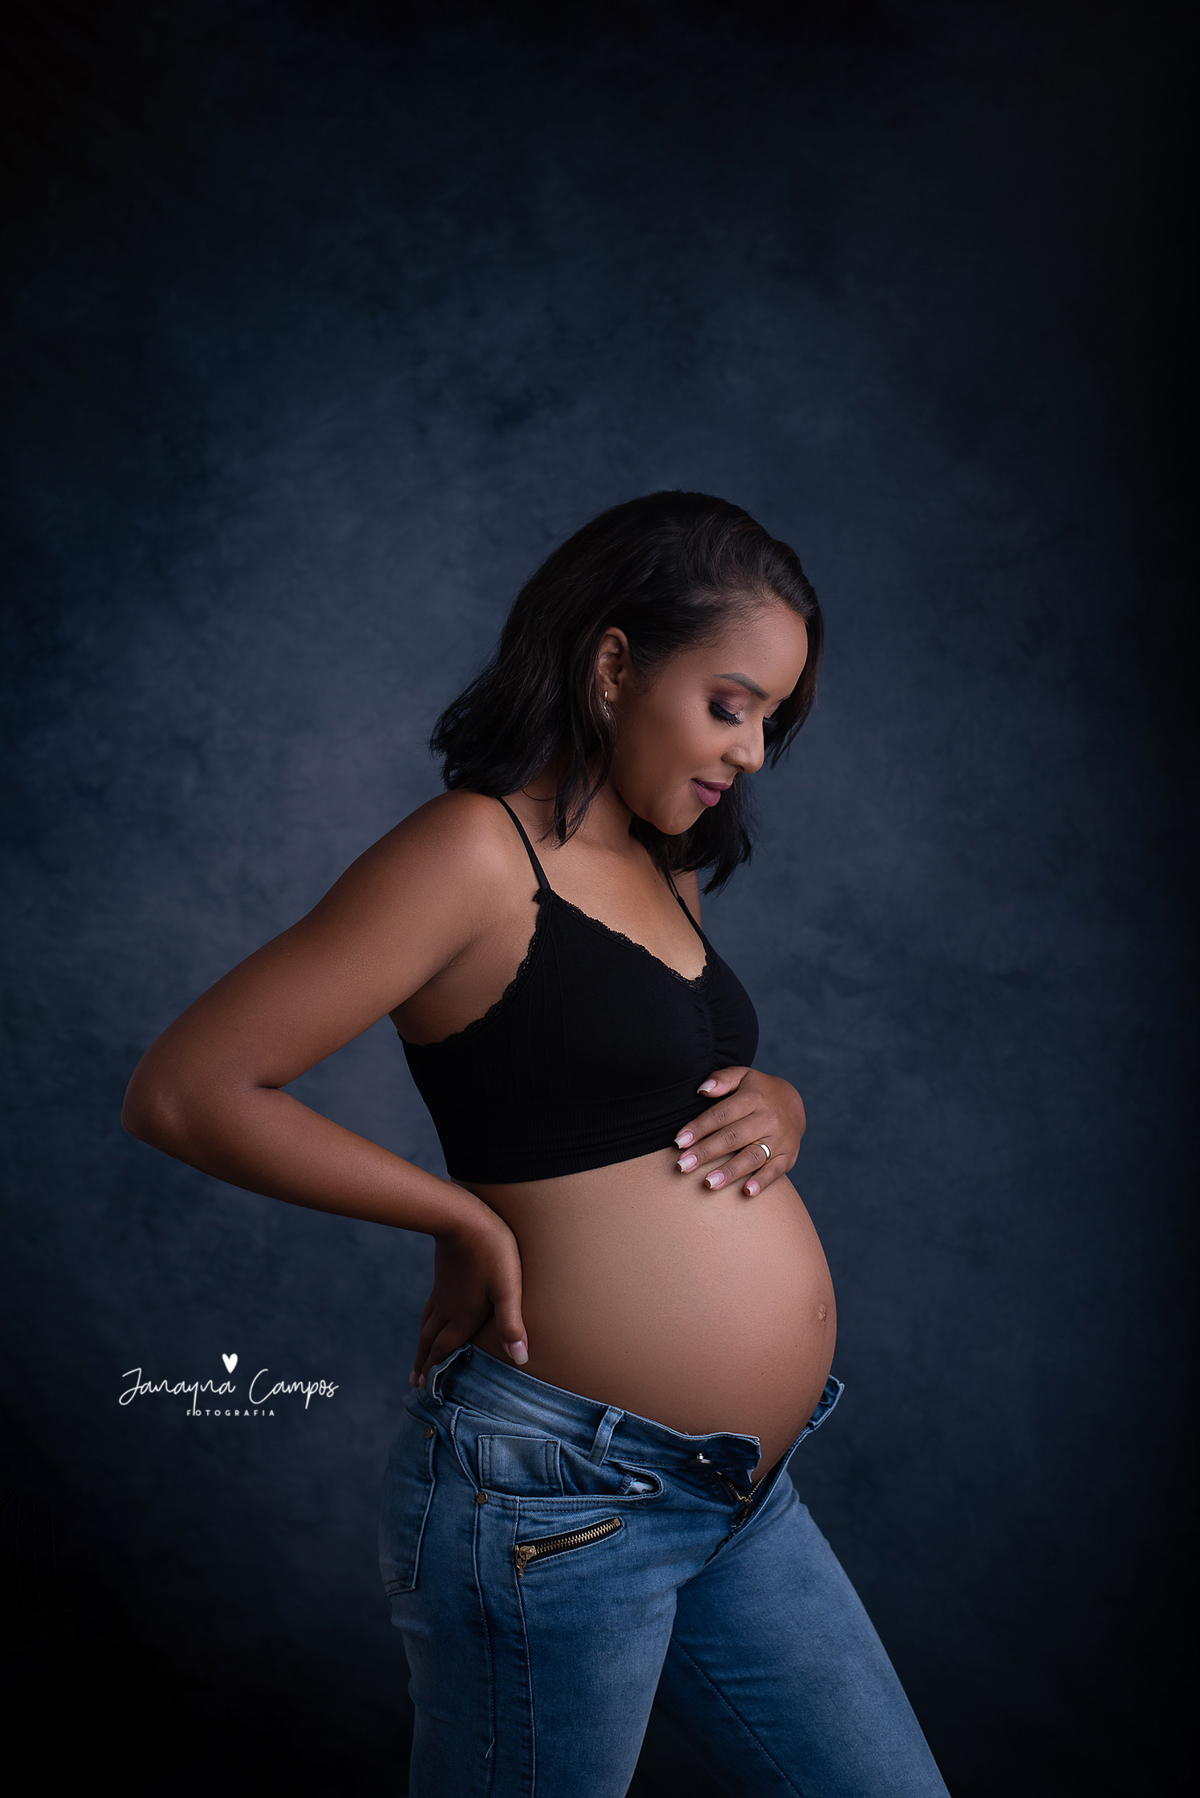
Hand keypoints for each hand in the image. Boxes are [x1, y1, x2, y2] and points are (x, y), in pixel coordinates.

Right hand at [409, 1196, 527, 1388]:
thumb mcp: (508, 1288)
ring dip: (422, 1344)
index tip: (425, 1389)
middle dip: (425, 1363)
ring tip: (418, 1356)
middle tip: (414, 1382)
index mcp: (462, 1316)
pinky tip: (432, 1314)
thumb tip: (521, 1359)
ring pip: (427, 1324)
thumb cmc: (492, 1251)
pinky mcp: (443, 1276)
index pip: (445, 1350)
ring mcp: (443, 1291)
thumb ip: (511, 1323)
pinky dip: (426, 1321)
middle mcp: (448, 1308)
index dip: (436, 1370)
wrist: (463, 1217)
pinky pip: (430, 1307)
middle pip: (431, 1341)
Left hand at [672, 1066, 805, 1196]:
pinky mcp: (789, 1157)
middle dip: (707, 1152)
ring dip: (730, 1171)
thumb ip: (722, 1079)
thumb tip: (703, 1090)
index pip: (722, 1114)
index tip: (679, 1142)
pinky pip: (775, 1171)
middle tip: (683, 1166)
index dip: (699, 1128)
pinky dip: (762, 1182)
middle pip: (734, 1137)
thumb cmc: (758, 1091)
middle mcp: (769, 1118)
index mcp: (754, 1097)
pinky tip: (747, 1192)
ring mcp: (781, 1139)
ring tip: (708, 1183)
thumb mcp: (743, 1076)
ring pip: (752, 1156)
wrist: (796, 1103)